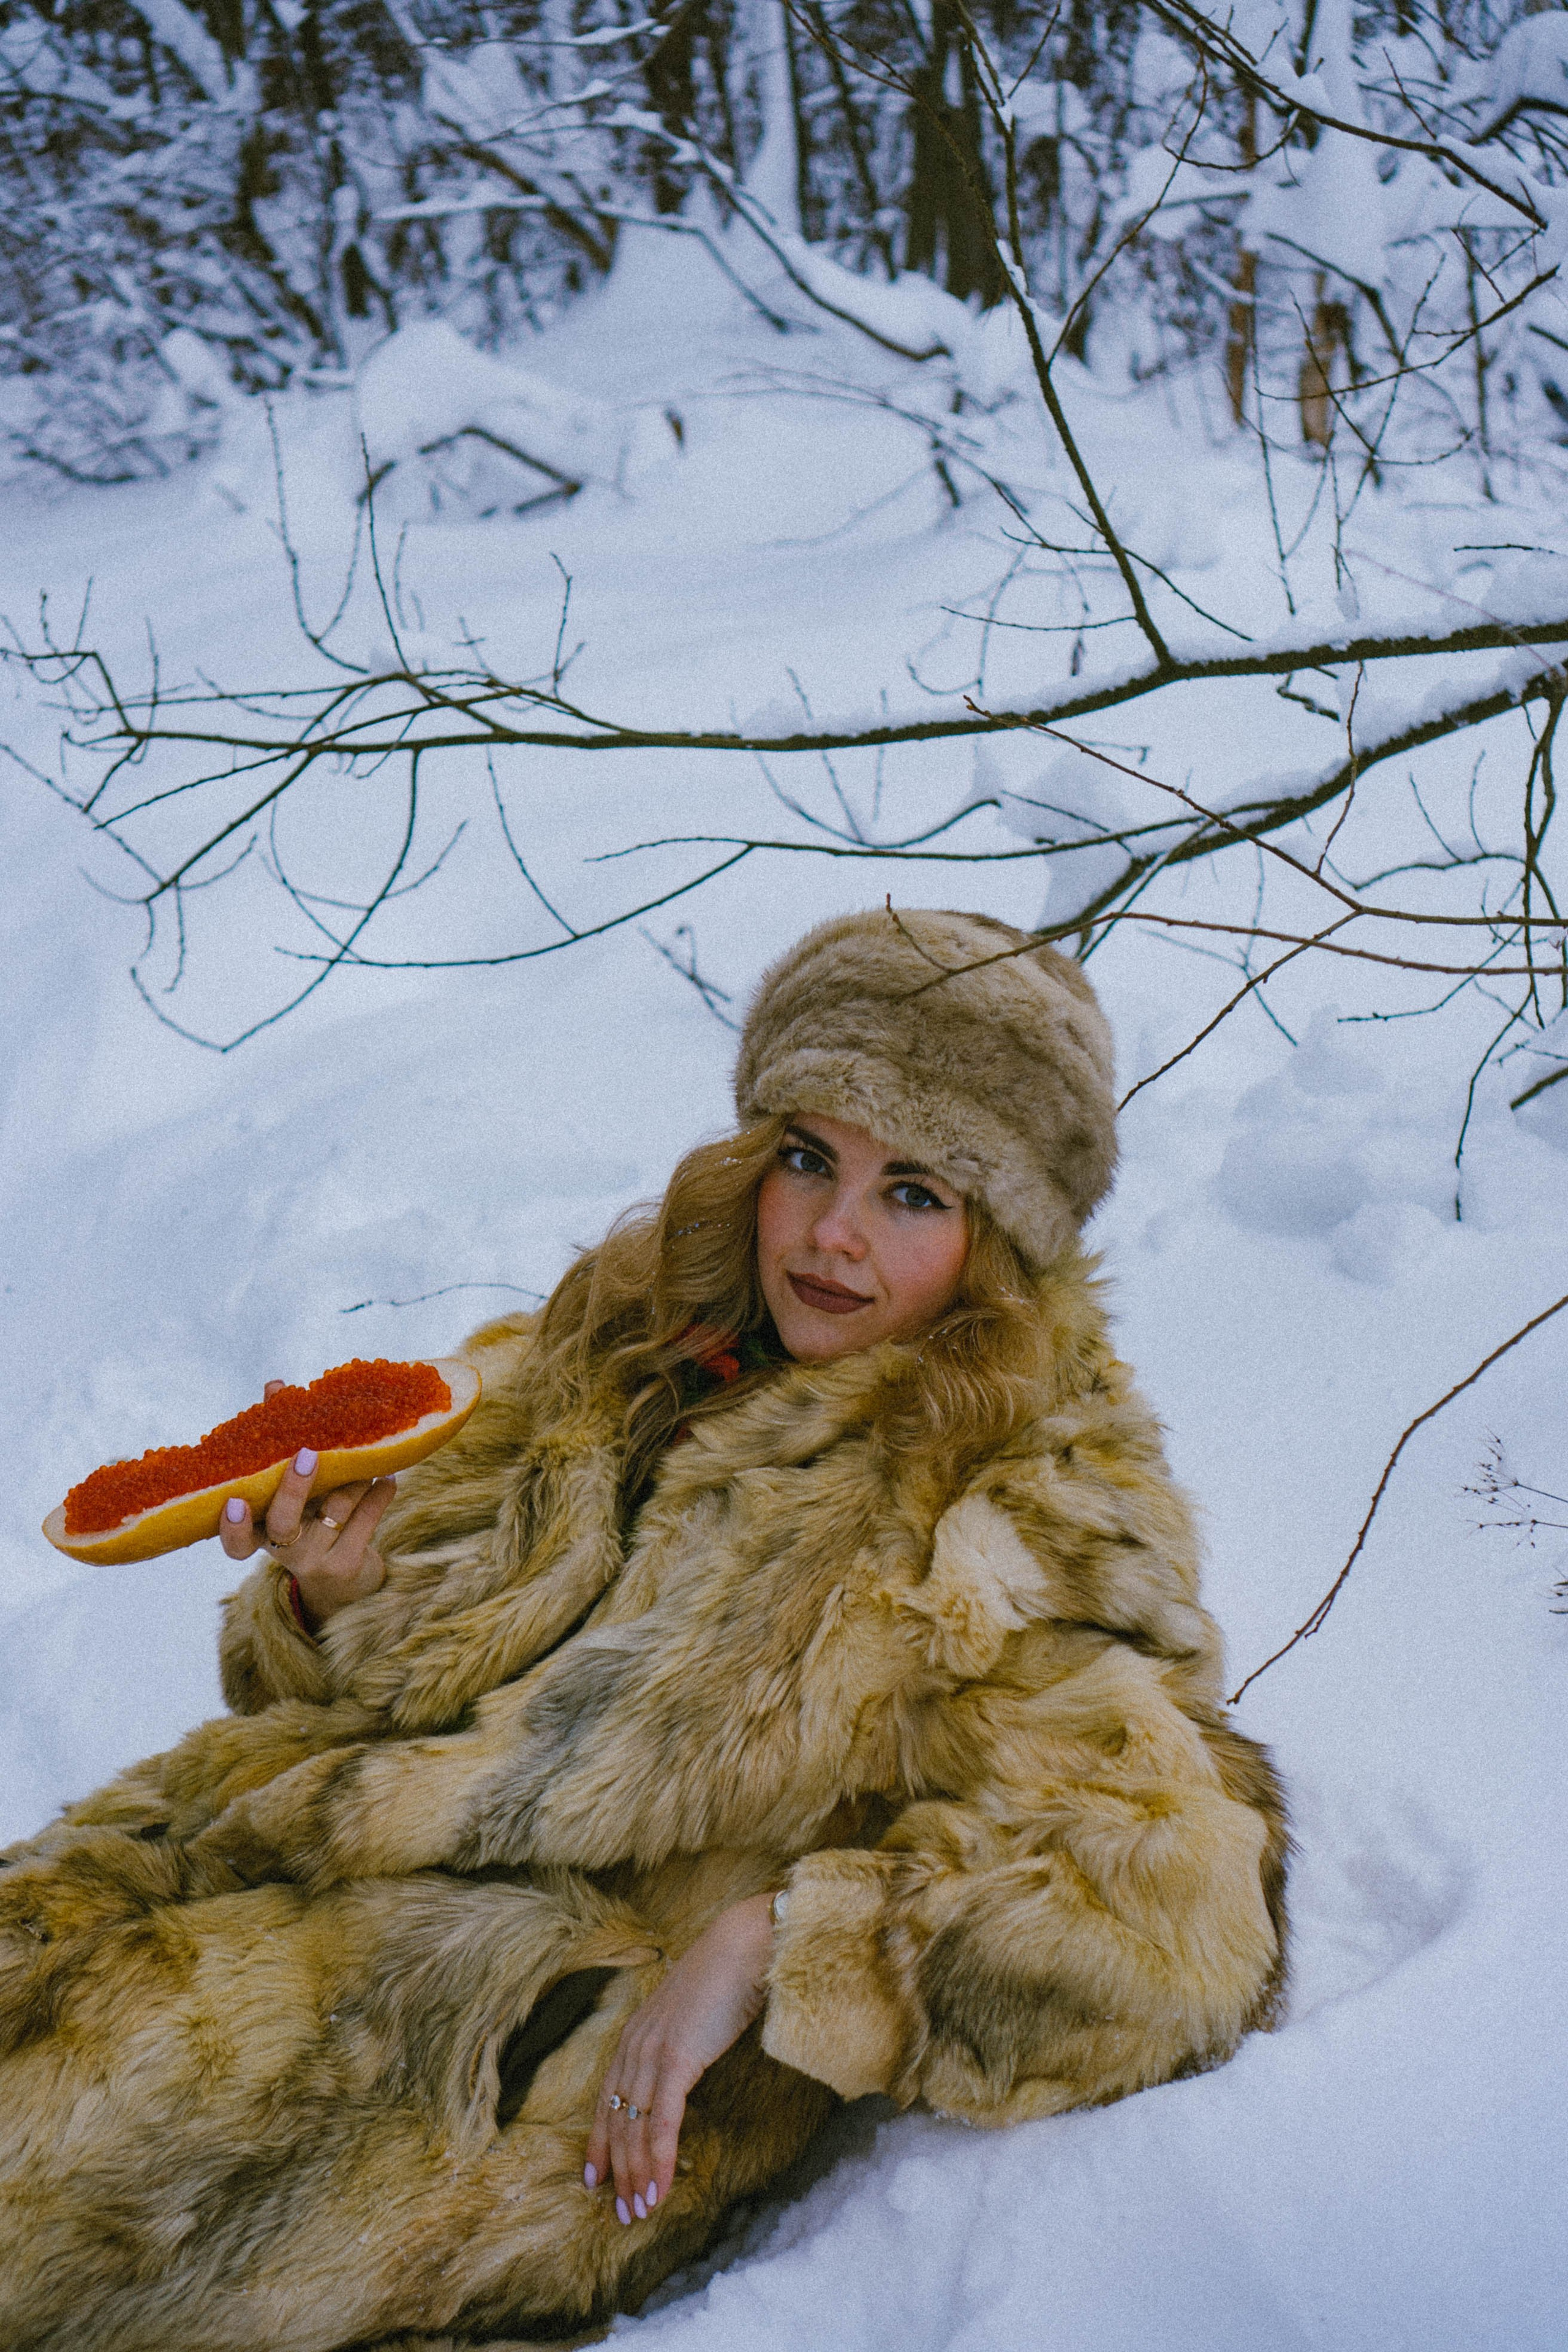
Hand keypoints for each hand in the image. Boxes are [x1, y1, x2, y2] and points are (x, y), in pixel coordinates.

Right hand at [218, 1380, 392, 1629]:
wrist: (345, 1582)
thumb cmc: (310, 1519)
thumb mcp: (291, 1489)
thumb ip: (279, 1442)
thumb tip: (275, 1386)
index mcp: (261, 1533)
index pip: (235, 1542)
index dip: (232, 1526)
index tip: (235, 1501)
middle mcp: (284, 1551)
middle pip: (283, 1523)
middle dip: (295, 1487)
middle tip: (308, 1454)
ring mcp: (317, 1560)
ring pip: (334, 1510)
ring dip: (353, 1477)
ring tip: (366, 1455)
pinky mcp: (349, 1564)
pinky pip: (366, 1519)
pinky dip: (379, 1493)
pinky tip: (387, 1477)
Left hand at [585, 1892, 775, 2223]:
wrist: (745, 1944)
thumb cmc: (727, 1978)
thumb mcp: (692, 2016)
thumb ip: (680, 2043)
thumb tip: (682, 2073)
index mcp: (636, 2033)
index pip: (608, 2099)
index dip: (600, 2141)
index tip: (595, 2177)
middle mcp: (636, 2044)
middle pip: (616, 2120)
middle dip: (618, 2171)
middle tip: (623, 2212)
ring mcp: (653, 2052)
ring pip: (635, 2128)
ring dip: (637, 2175)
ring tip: (640, 2212)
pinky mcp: (678, 2059)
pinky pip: (662, 2121)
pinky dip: (658, 2158)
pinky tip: (660, 2188)